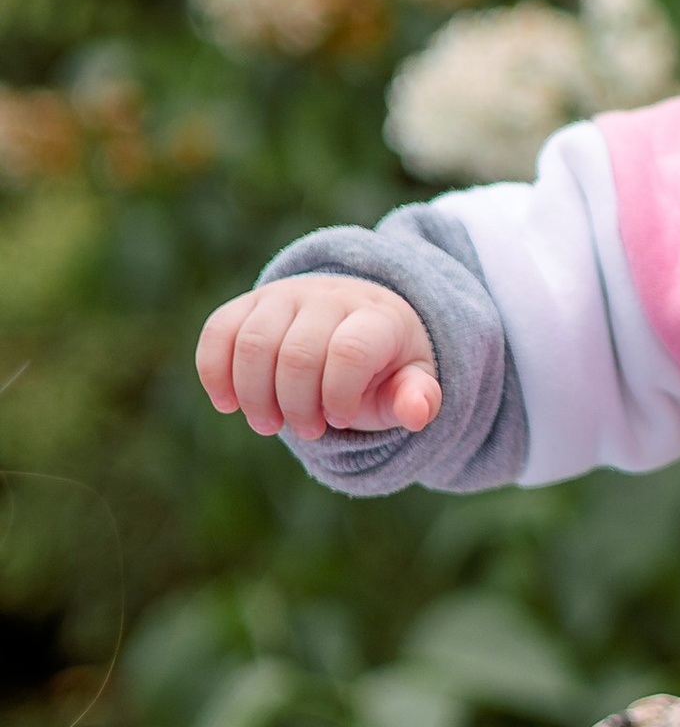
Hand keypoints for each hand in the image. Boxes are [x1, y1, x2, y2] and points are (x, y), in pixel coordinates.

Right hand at [197, 275, 441, 438]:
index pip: (349, 351)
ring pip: (253, 343)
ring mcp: (285, 296)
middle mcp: (329, 297)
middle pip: (297, 354)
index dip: (339, 395)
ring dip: (255, 396)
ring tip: (269, 424)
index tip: (342, 418)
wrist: (355, 322)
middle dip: (296, 406)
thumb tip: (418, 413)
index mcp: (376, 317)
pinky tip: (228, 404)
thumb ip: (417, 397)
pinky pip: (218, 331)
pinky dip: (214, 372)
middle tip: (307, 431)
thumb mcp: (410, 383)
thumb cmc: (384, 364)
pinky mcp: (249, 304)